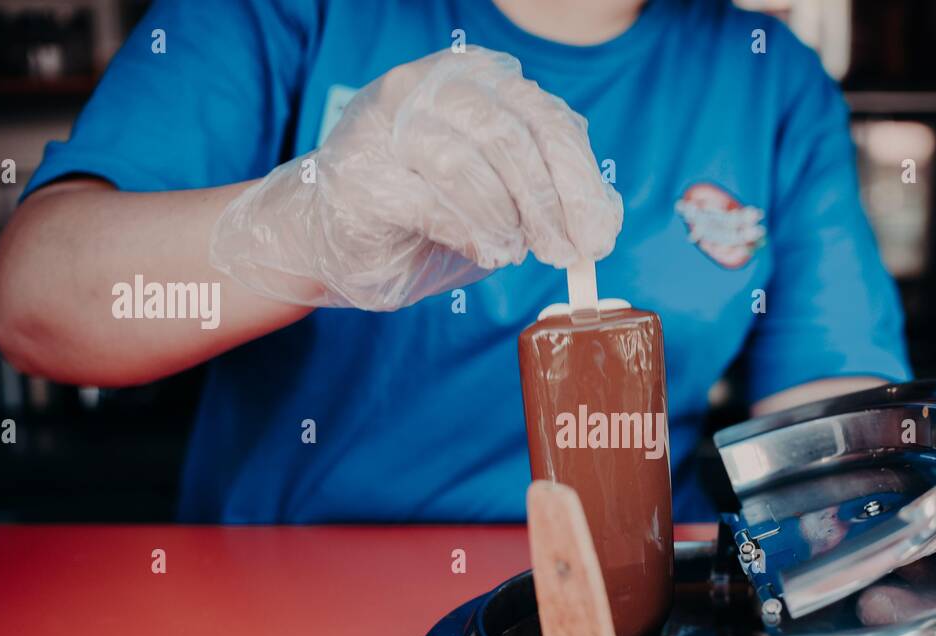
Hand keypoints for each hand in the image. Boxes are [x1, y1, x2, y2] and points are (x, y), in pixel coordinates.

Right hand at [210, 47, 622, 310]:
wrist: (330, 236)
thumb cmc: (425, 213)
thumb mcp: (502, 201)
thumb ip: (550, 198)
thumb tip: (605, 220)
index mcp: (478, 81)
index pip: (547, 120)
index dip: (581, 182)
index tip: (599, 237)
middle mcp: (433, 86)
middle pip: (512, 136)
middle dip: (549, 204)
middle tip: (564, 253)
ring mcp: (391, 123)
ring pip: (470, 160)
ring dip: (507, 218)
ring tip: (517, 254)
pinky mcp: (362, 171)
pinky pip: (429, 200)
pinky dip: (469, 232)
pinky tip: (486, 253)